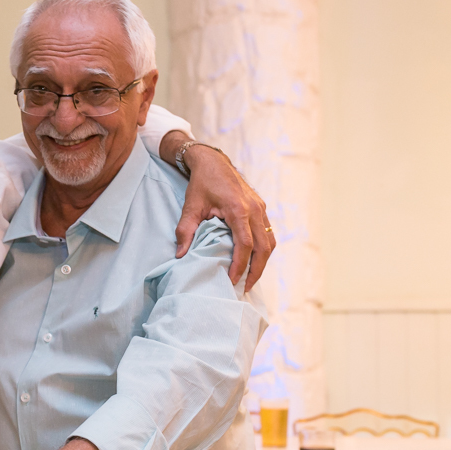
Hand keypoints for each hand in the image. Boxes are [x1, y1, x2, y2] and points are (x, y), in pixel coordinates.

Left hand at [161, 132, 275, 290]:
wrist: (214, 162)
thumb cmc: (202, 183)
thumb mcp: (190, 206)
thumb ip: (185, 231)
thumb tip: (180, 255)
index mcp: (238, 209)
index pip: (245, 244)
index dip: (240, 265)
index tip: (232, 280)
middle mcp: (255, 209)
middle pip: (264, 248)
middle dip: (256, 271)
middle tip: (245, 288)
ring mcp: (261, 208)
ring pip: (270, 242)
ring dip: (262, 262)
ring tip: (250, 279)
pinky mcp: (261, 208)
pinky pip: (268, 234)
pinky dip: (264, 250)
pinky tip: (254, 261)